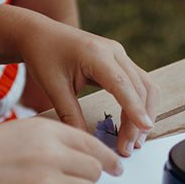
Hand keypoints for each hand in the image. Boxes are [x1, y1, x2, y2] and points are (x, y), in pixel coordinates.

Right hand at [0, 118, 123, 183]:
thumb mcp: (17, 130)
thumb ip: (48, 139)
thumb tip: (75, 153)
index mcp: (45, 130)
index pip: (91, 143)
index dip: (107, 157)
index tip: (115, 167)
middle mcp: (51, 154)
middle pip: (94, 170)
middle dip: (90, 178)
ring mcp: (46, 182)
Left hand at [18, 18, 157, 156]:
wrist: (39, 34)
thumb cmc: (43, 56)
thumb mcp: (53, 87)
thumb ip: (70, 114)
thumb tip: (86, 143)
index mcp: (96, 54)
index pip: (123, 84)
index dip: (135, 108)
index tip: (144, 129)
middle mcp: (114, 51)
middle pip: (140, 87)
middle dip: (138, 119)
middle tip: (128, 148)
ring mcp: (119, 54)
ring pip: (145, 85)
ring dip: (144, 112)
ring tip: (134, 141)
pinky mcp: (119, 60)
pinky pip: (138, 82)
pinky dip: (140, 103)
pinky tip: (133, 123)